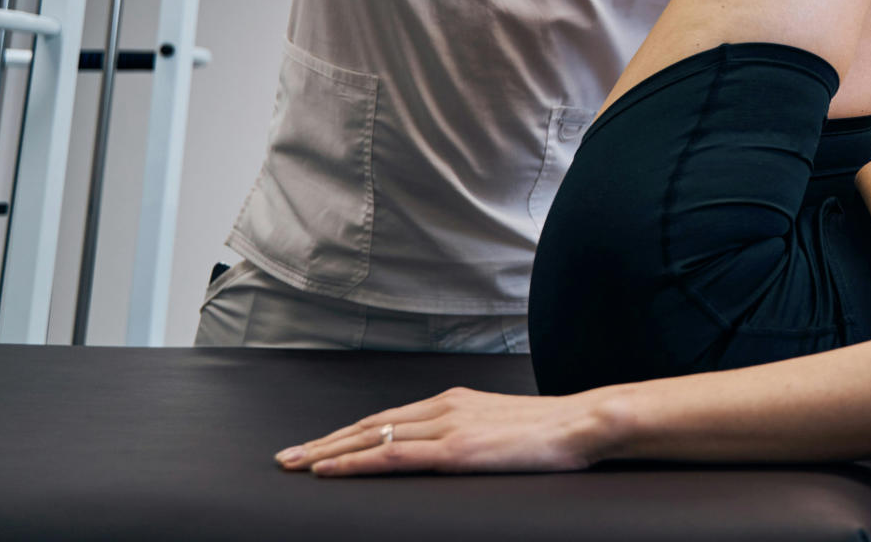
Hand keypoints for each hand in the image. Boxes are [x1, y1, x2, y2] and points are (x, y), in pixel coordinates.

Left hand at [274, 386, 609, 475]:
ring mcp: (447, 426)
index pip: (389, 416)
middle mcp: (444, 406)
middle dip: (325, 440)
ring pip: (371, 435)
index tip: (319, 444)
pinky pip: (393, 454)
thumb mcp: (504, 428)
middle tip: (286, 457)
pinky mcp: (455, 449)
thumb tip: (459, 451)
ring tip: (294, 465)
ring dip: (327, 450)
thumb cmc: (553, 431)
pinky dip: (355, 460)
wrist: (583, 423)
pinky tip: (330, 469)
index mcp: (455, 401)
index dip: (349, 432)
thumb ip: (475, 434)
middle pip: (370, 422)